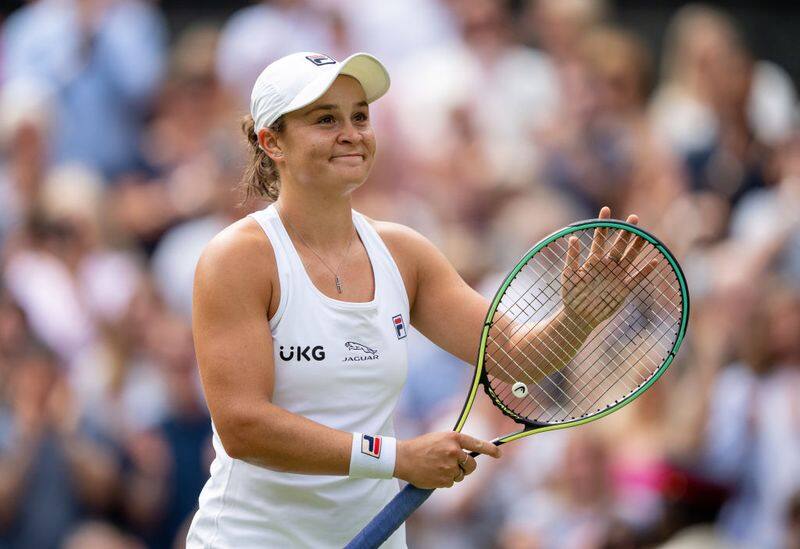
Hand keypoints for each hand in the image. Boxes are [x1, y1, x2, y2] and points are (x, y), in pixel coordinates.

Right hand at [394, 432, 500, 488]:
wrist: (403, 458)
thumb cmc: (421, 447)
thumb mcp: (439, 439)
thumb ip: (455, 444)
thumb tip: (469, 455)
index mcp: (453, 438)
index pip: (477, 444)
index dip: (490, 449)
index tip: (499, 454)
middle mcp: (454, 451)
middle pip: (472, 465)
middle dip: (467, 467)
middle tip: (456, 465)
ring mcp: (449, 466)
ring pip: (461, 475)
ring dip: (453, 474)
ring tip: (437, 467)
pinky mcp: (444, 479)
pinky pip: (451, 483)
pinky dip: (444, 481)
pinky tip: (433, 474)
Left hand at [561, 206, 658, 331]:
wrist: (579, 316)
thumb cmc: (571, 295)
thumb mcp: (569, 275)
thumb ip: (572, 258)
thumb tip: (572, 238)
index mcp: (593, 261)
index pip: (599, 238)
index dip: (603, 224)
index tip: (606, 209)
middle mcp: (607, 266)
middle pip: (619, 245)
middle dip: (626, 232)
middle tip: (633, 218)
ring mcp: (616, 277)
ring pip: (629, 258)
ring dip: (637, 247)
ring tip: (644, 235)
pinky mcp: (623, 289)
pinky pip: (637, 278)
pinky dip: (645, 271)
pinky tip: (655, 262)